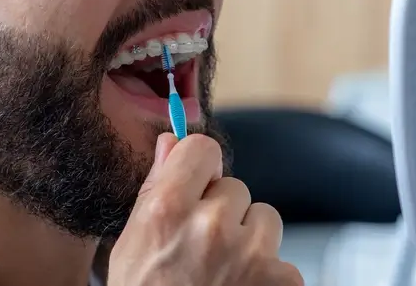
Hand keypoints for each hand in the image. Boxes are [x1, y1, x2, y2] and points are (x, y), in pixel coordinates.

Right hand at [107, 133, 302, 285]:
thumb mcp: (132, 245)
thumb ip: (156, 190)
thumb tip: (172, 142)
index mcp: (168, 211)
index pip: (203, 149)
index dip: (201, 166)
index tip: (198, 182)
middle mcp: (213, 226)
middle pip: (236, 187)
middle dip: (223, 212)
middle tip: (201, 249)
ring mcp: (252, 255)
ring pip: (265, 218)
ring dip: (250, 240)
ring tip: (222, 273)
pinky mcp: (282, 281)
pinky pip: (282, 258)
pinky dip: (267, 276)